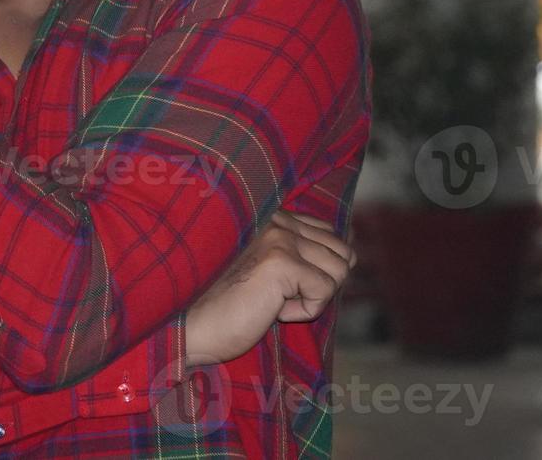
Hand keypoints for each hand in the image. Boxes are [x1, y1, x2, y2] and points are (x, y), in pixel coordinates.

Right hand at [181, 210, 355, 371]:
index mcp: (272, 217)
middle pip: (341, 252)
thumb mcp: (270, 271)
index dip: (322, 267)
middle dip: (320, 283)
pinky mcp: (281, 262)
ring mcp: (279, 237)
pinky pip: (324, 292)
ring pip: (339, 270)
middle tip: (279, 296)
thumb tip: (352, 247)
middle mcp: (277, 219)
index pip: (329, 231)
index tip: (286, 287)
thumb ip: (302, 251)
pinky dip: (304, 312)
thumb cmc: (227, 305)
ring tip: (273, 301)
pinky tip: (271, 310)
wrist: (189, 325)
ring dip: (312, 297)